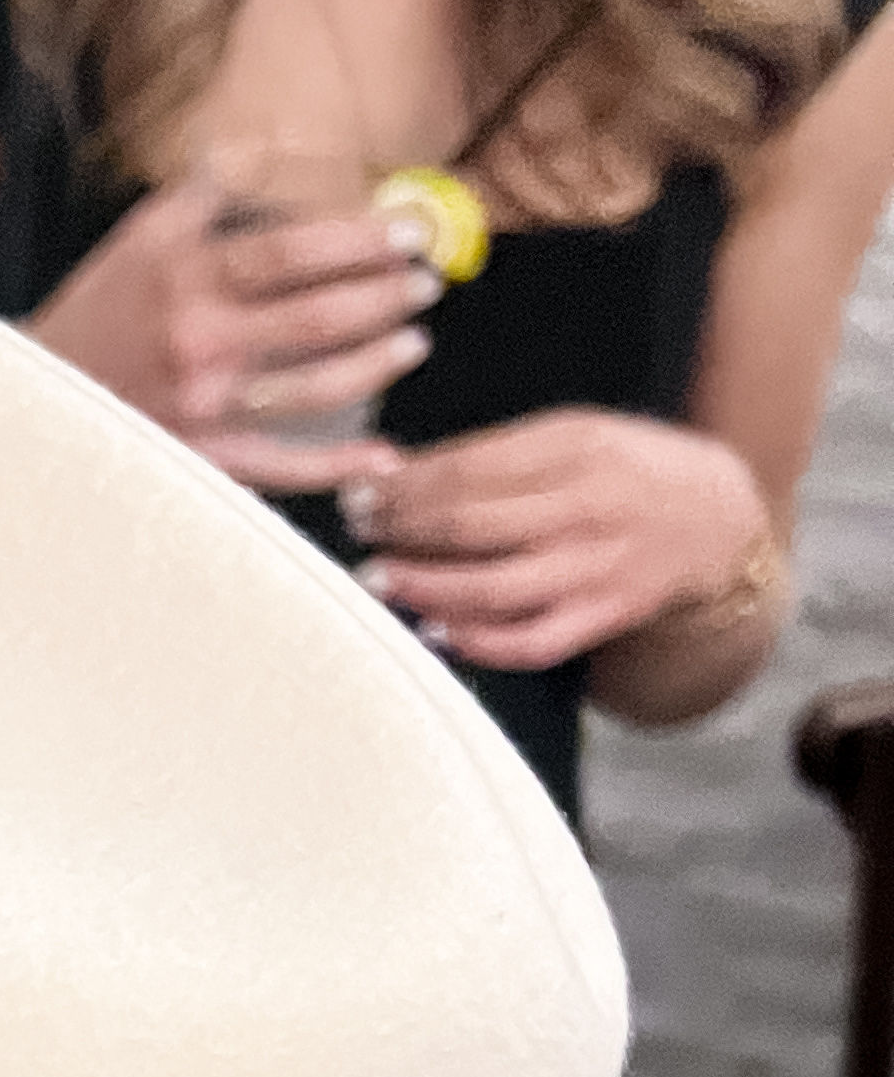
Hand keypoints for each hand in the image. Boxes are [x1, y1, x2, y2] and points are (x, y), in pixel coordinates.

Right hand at [24, 173, 433, 493]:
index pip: (291, 253)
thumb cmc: (95, 314)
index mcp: (187, 278)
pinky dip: (339, 467)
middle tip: (424, 283)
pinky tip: (384, 456)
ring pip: (314, 390)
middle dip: (383, 299)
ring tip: (413, 343)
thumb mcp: (137, 240)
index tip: (404, 234)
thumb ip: (203, 195)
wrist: (32, 402)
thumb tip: (259, 147)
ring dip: (376, 366)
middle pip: (316, 319)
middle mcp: (200, 342)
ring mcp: (205, 408)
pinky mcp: (205, 459)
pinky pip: (284, 467)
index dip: (358, 242)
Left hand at [348, 413, 774, 669]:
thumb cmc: (628, 470)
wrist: (720, 518)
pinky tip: (434, 631)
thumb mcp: (575, 434)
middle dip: (402, 530)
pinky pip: (531, 641)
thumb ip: (494, 452)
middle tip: (358, 531)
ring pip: (492, 588)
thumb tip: (399, 471)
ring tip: (379, 580)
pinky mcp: (603, 615)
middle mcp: (585, 508)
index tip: (359, 492)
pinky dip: (477, 642)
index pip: (468, 469)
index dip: (404, 485)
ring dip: (425, 587)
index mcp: (576, 448)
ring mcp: (595, 567)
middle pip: (471, 525)